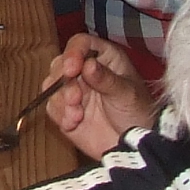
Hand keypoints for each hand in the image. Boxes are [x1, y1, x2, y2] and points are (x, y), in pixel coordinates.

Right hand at [47, 33, 156, 157]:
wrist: (134, 146)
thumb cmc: (138, 113)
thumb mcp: (126, 94)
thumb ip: (106, 79)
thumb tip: (88, 64)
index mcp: (104, 57)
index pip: (81, 44)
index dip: (73, 53)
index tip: (71, 68)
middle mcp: (85, 70)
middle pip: (61, 63)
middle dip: (64, 81)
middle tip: (75, 98)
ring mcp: (74, 90)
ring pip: (52, 85)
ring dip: (61, 100)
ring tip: (77, 115)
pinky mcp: (65, 110)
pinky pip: (51, 107)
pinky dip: (59, 115)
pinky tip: (73, 123)